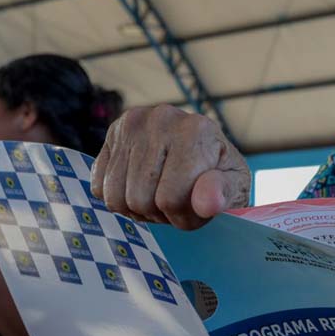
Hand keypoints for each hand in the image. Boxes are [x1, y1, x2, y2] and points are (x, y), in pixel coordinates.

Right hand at [91, 105, 249, 228]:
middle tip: (178, 200)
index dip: (184, 216)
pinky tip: (141, 185)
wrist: (202, 151)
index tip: (198, 208)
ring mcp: (130, 124)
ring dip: (139, 208)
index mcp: (195, 130)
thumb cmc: (220, 174)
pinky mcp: (111, 135)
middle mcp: (160, 119)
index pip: (170, 199)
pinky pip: (99, 187)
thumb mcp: (236, 186)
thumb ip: (223, 193)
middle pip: (139, 199)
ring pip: (116, 197)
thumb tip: (206, 202)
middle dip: (160, 213)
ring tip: (160, 193)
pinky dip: (119, 197)